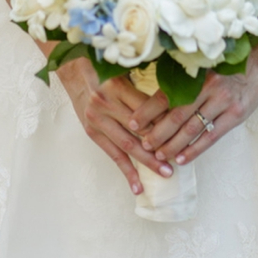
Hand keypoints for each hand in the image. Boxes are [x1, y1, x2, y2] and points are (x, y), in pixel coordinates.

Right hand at [56, 57, 175, 194]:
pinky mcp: (92, 133)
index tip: (182, 132)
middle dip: (159, 147)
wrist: (75, 74)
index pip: (147, 108)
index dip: (165, 121)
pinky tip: (137, 187)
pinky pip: (112, 155)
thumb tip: (173, 104)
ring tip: (165, 173)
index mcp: (117, 86)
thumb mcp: (125, 72)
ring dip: (147, 162)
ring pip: (127, 145)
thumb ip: (143, 87)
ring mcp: (97, 120)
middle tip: (178, 160)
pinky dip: (126, 171)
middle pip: (138, 130)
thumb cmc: (106, 71)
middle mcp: (105, 103)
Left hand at [128, 42, 257, 166]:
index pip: (166, 95)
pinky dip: (195, 149)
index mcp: (196, 73)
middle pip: (177, 115)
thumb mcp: (203, 64)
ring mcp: (223, 102)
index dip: (148, 111)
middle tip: (143, 145)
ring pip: (192, 128)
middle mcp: (209, 87)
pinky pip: (212, 136)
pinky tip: (182, 159)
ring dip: (173, 144)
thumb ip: (183, 76)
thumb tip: (153, 90)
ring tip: (159, 155)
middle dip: (158, 133)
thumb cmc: (225, 64)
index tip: (133, 123)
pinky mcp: (236, 115)